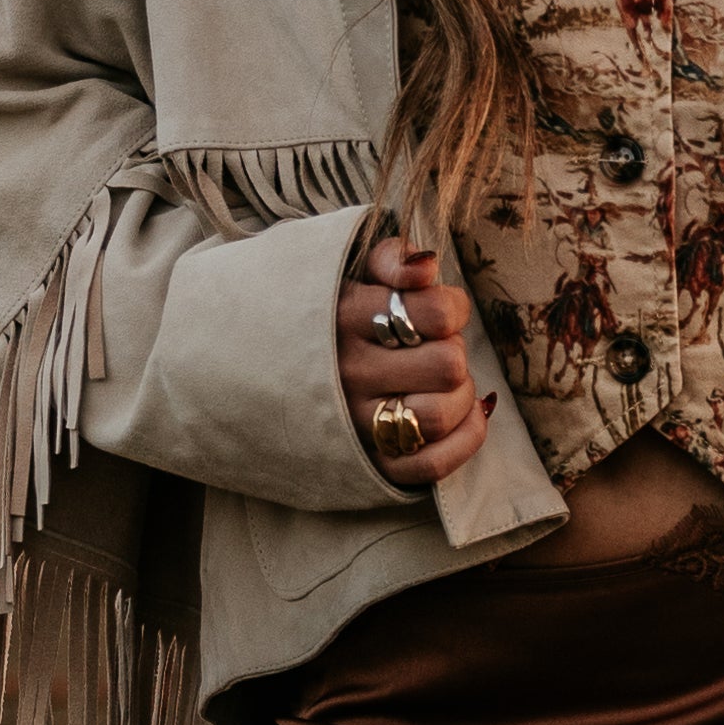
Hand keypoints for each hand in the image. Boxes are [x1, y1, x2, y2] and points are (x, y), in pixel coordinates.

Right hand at [336, 228, 489, 499]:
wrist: (260, 370)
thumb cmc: (332, 317)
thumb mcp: (354, 273)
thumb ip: (392, 259)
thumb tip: (426, 268)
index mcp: (345, 317)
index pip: (436, 314)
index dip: (452, 309)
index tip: (437, 314)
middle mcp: (347, 373)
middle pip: (447, 366)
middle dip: (454, 352)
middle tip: (434, 350)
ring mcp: (356, 423)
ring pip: (439, 416)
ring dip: (460, 397)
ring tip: (443, 385)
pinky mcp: (371, 462)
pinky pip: (433, 464)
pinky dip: (463, 439)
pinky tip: (462, 417)